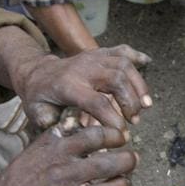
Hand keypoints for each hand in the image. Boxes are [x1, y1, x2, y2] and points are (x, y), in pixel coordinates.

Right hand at [0, 126, 137, 185]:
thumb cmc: (33, 167)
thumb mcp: (44, 142)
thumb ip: (67, 130)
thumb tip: (87, 117)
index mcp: (60, 151)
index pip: (94, 137)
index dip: (114, 135)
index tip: (121, 137)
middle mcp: (64, 173)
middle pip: (104, 165)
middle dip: (126, 161)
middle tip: (133, 159)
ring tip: (125, 181)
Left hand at [14, 45, 152, 131]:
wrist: (37, 72)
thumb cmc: (40, 97)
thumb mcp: (37, 112)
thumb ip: (51, 123)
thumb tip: (70, 131)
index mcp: (68, 85)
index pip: (97, 102)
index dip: (113, 119)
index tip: (122, 134)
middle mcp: (83, 68)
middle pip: (117, 79)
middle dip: (131, 102)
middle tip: (135, 121)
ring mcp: (94, 57)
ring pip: (124, 65)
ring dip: (139, 86)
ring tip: (146, 105)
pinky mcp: (101, 52)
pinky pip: (123, 50)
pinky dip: (137, 57)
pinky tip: (147, 65)